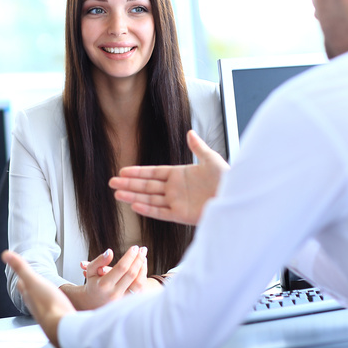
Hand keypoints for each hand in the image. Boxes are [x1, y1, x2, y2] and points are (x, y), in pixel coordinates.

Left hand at [2, 250, 74, 347]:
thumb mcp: (33, 280)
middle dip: (30, 288)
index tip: (20, 273)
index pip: (22, 284)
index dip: (21, 278)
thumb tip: (5, 254)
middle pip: (30, 295)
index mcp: (29, 294)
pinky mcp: (57, 319)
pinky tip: (58, 307)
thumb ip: (20, 267)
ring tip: (44, 293)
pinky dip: (53, 306)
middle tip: (31, 282)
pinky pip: (54, 310)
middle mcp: (35, 305)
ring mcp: (46, 313)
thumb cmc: (49, 304)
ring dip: (41, 298)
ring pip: (41, 303)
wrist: (62, 326)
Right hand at [69, 246, 147, 309]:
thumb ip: (99, 260)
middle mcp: (114, 293)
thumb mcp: (91, 270)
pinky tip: (142, 267)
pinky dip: (143, 277)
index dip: (129, 256)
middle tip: (143, 249)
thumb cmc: (93, 283)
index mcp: (104, 284)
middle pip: (131, 274)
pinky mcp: (129, 303)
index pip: (121, 267)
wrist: (94, 303)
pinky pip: (140, 289)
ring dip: (143, 268)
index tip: (134, 247)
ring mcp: (122, 300)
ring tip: (143, 257)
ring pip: (138, 282)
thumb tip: (110, 251)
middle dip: (138, 259)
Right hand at [110, 130, 228, 224]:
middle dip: (129, 184)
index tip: (123, 171)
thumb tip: (190, 132)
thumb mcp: (211, 159)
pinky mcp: (181, 215)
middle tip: (112, 182)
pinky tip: (135, 205)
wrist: (235, 197)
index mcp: (179, 174)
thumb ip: (198, 147)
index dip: (137, 172)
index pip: (153, 172)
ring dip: (133, 196)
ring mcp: (176, 202)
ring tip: (117, 194)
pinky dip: (148, 209)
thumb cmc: (226, 179)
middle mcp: (175, 189)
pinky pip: (161, 212)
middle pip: (147, 186)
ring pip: (149, 199)